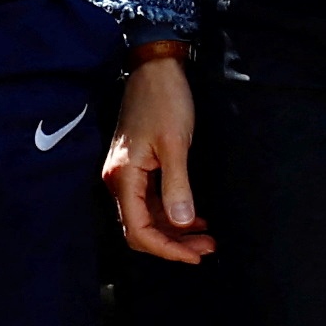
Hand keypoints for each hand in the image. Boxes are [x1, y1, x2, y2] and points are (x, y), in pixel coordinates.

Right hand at [102, 52, 211, 263]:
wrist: (155, 69)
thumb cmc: (164, 101)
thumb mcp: (175, 145)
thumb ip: (177, 187)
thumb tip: (182, 223)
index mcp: (123, 177)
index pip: (139, 230)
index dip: (167, 249)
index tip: (195, 255)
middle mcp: (118, 179)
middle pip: (141, 228)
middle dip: (173, 243)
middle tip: (207, 248)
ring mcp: (126, 174)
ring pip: (147, 217)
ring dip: (175, 230)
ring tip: (206, 236)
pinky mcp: (136, 167)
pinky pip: (150, 201)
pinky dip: (171, 212)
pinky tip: (194, 216)